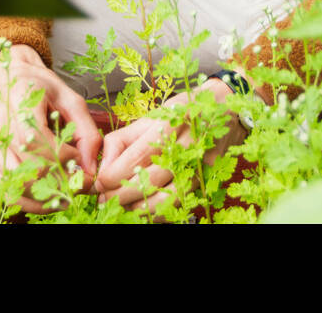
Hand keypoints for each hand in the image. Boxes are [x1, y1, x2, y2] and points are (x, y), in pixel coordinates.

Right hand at [0, 44, 101, 212]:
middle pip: (28, 169)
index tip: (85, 167)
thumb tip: (91, 167)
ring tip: (66, 197)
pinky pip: (6, 189)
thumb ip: (86, 132)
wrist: (6, 80)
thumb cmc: (39, 86)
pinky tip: (47, 198)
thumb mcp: (70, 99)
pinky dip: (28, 201)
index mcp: (20, 105)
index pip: (40, 144)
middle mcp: (1, 129)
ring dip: (43, 198)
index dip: (65, 160)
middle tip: (80, 187)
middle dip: (59, 183)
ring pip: (15, 186)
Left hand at [94, 77, 247, 217]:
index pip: (134, 160)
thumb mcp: (147, 118)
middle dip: (119, 196)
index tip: (96, 184)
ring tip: (121, 206)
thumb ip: (120, 141)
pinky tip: (143, 208)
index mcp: (168, 126)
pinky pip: (178, 205)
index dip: (110, 177)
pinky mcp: (206, 181)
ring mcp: (199, 167)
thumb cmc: (179, 112)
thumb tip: (101, 169)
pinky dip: (158, 212)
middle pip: (147, 182)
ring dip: (137, 208)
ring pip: (164, 200)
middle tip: (103, 200)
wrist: (224, 109)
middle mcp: (185, 148)